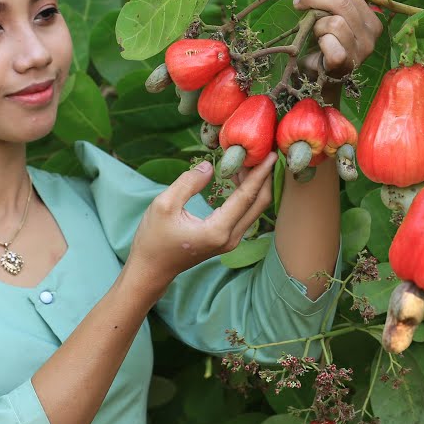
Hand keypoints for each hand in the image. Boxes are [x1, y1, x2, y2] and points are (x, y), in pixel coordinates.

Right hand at [124, 152, 277, 298]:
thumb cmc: (154, 239)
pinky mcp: (227, 240)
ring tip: (246, 160)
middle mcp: (230, 238)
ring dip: (254, 185)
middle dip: (264, 177)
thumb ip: (188, 183)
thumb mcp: (164, 205)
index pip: (247, 197)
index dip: (260, 174)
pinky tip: (236, 177)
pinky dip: (246, 194)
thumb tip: (209, 166)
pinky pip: (245, 213)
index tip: (272, 155)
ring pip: (254, 209)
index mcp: (217, 230)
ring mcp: (231, 241)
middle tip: (261, 153)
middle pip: (259, 204)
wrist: (151, 270)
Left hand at [292, 0, 383, 79]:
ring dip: (317, 23)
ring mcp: (361, 50)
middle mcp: (372, 34)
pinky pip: (330, 41)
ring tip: (313, 30)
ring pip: (336, 21)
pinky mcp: (346, 63)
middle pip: (342, 2)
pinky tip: (318, 44)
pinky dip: (320, 39)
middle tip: (299, 2)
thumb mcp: (336, 15)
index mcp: (372, 18)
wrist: (319, 77)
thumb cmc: (326, 42)